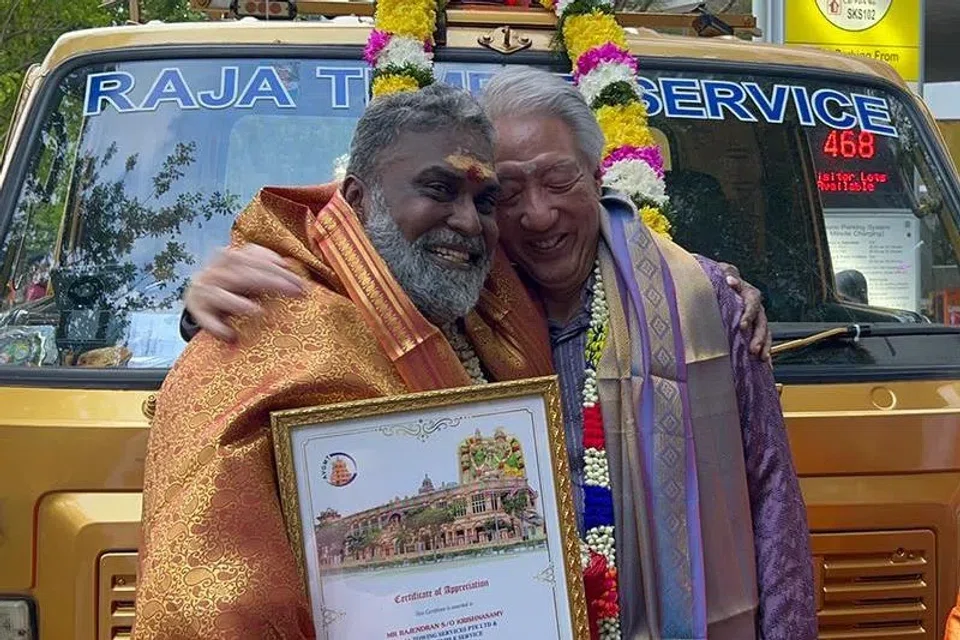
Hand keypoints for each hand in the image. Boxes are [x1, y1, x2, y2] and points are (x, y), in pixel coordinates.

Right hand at [185, 244, 305, 341]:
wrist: (199, 300)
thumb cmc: (232, 288)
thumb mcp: (246, 274)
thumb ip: (262, 268)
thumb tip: (286, 265)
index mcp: (227, 259)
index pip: (250, 255)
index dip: (275, 265)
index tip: (299, 281)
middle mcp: (214, 272)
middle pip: (240, 273)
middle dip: (271, 281)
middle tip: (295, 292)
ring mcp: (203, 290)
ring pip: (218, 293)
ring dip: (237, 303)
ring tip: (258, 312)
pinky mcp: (196, 310)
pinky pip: (204, 318)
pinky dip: (216, 327)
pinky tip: (230, 335)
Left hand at [718, 262, 770, 362]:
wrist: (722, 283)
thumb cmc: (719, 278)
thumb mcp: (721, 272)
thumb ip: (726, 274)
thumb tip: (729, 279)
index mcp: (749, 293)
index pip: (753, 303)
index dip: (749, 315)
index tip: (742, 326)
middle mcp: (757, 307)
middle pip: (762, 322)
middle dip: (758, 336)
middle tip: (753, 349)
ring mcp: (757, 319)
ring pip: (765, 333)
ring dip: (765, 346)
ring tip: (762, 358)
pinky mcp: (755, 329)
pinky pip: (763, 341)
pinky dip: (765, 351)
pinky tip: (766, 365)